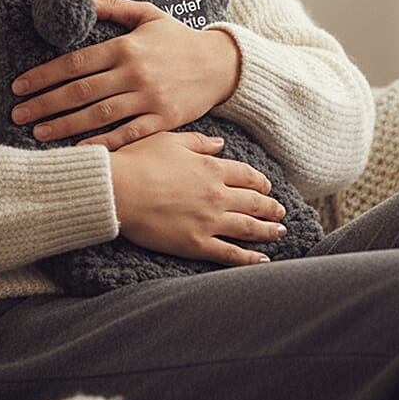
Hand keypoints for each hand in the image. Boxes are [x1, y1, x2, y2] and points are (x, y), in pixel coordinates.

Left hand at [10, 0, 240, 148]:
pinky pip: (128, 134)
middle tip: (17, 114)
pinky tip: (81, 149)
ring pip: (99, 115)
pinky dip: (103, 143)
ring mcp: (149, 98)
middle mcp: (135, 73)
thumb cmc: (180, 39)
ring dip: (65, 125)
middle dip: (45, 103)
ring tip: (38, 132)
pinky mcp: (163, 120)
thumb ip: (113, 6)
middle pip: (80, 91)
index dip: (44, 75)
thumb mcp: (148, 15)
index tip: (19, 86)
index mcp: (127, 46)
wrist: (221, 65)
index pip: (76, 62)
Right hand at [109, 130, 286, 265]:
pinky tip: (263, 260)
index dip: (260, 182)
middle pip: (253, 202)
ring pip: (248, 228)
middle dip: (270, 207)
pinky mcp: (195, 244)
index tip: (267, 187)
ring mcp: (208, 221)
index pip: (246, 175)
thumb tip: (220, 144)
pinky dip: (249, 258)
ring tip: (280, 232)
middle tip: (280, 212)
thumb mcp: (171, 140)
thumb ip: (199, 143)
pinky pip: (229, 253)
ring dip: (268, 230)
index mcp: (211, 168)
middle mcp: (216, 194)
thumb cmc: (138, 160)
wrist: (118, 189)